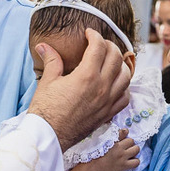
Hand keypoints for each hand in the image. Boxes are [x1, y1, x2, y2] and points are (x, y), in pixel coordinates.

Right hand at [29, 29, 130, 149]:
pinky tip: (115, 83)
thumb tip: (43, 46)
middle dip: (109, 46)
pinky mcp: (108, 113)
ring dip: (120, 64)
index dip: (95, 36)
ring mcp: (108, 101)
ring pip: (126, 76)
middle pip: (116, 58)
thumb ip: (51, 61)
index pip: (99, 47)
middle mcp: (102, 87)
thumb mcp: (48, 81)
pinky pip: (125, 97)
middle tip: (99, 44)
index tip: (89, 33)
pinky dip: (124, 86)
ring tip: (110, 61)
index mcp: (87, 76)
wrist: (49, 136)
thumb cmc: (45, 110)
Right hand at [85, 130, 140, 170]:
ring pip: (136, 149)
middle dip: (129, 144)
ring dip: (133, 151)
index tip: (123, 140)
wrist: (93, 170)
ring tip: (128, 154)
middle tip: (125, 148)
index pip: (124, 132)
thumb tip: (126, 130)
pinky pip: (137, 162)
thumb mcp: (102, 143)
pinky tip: (129, 162)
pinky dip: (135, 161)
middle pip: (132, 141)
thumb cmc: (95, 156)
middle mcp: (118, 148)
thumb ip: (115, 136)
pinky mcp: (124, 166)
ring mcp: (122, 158)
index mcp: (112, 141)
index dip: (124, 137)